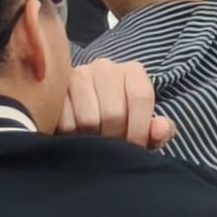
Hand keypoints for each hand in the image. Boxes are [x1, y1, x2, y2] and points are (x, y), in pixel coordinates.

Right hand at [58, 59, 172, 149]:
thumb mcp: (141, 125)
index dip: (139, 129)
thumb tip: (161, 130)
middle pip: (114, 112)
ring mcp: (78, 74)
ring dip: (92, 139)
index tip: (134, 148)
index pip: (140, 98)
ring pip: (88, 119)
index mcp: (133, 71)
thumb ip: (158, 131)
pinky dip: (71, 136)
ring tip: (93, 142)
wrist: (80, 109)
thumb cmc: (119, 119)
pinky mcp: (55, 89)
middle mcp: (106, 67)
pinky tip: (75, 135)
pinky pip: (64, 122)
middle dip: (114, 138)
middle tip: (111, 149)